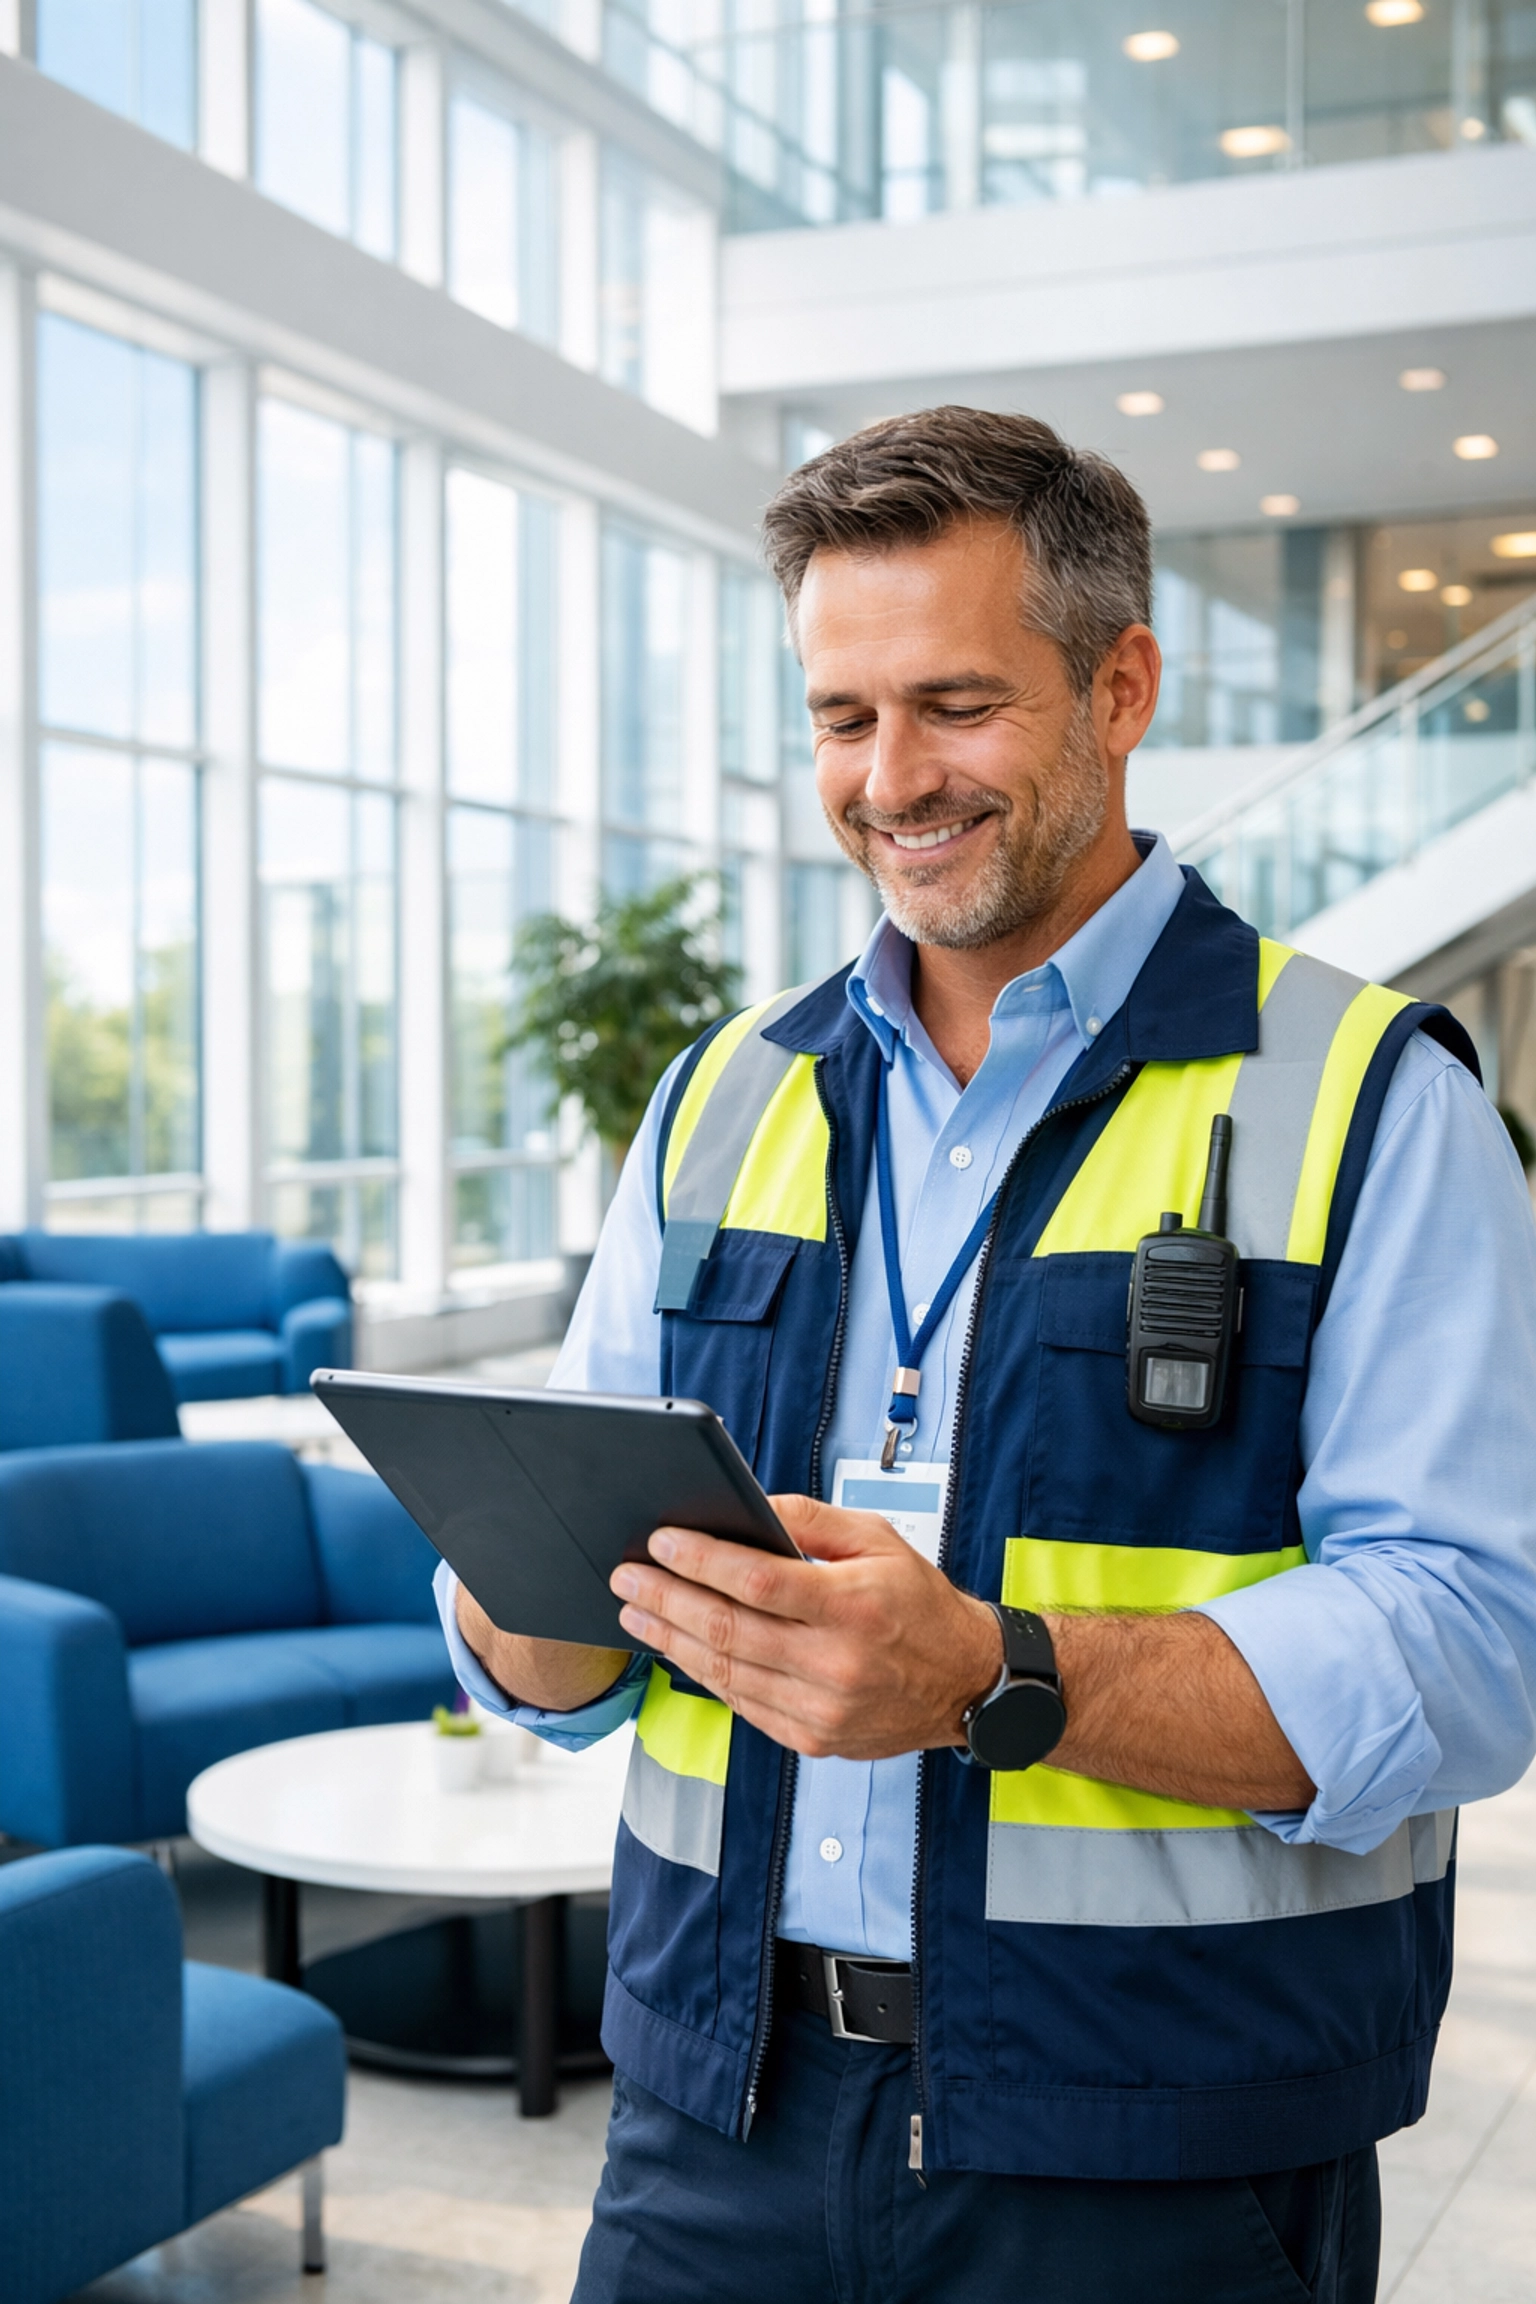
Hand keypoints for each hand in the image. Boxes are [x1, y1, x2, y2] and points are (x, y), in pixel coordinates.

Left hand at [609, 1494, 1002, 1759]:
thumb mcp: (878, 1540)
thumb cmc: (920, 1604)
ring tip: (637, 1612)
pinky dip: (704, 1674)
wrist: (966, 1682)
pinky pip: (742, 1704)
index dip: (701, 1560)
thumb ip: (810, 1519)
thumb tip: (748, 1507)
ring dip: (671, 1639)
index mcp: (854, 1606)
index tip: (661, 1541)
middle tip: (627, 1577)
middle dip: (666, 1599)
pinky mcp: (812, 1737)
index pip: (758, 1581)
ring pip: (725, 1672)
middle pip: (727, 1629)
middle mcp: (836, 1663)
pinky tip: (679, 1649)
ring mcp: (822, 1708)